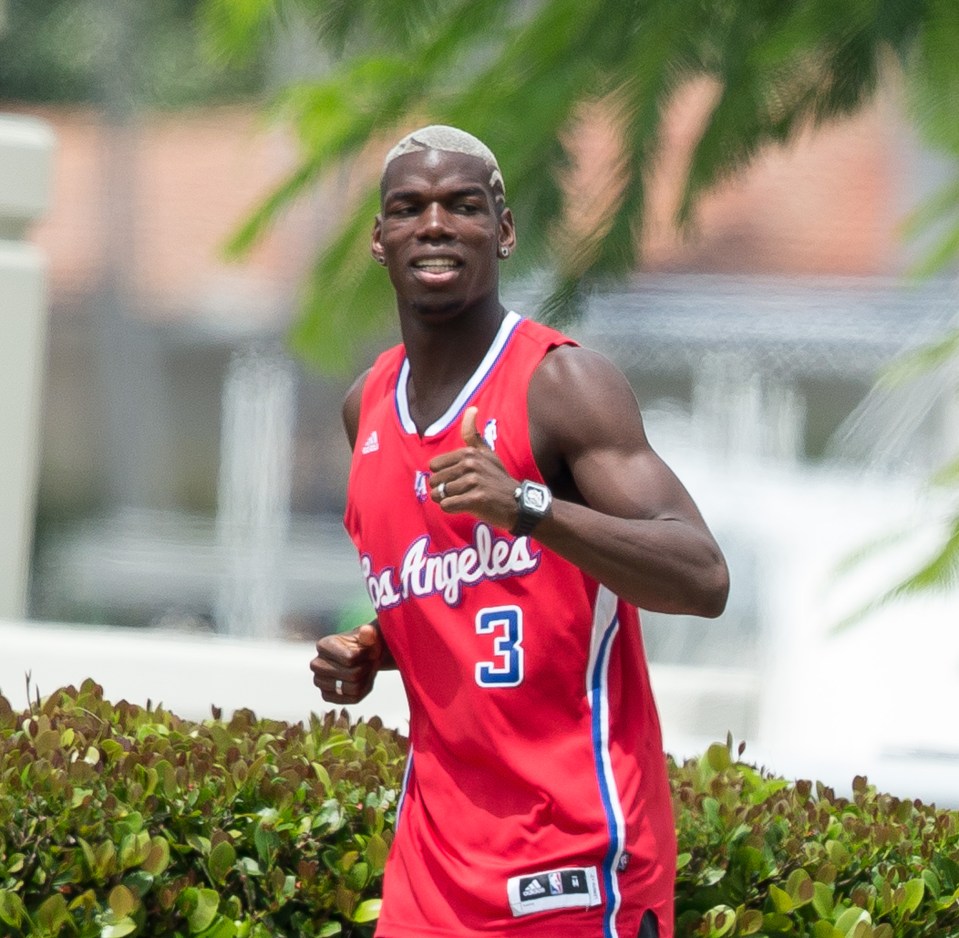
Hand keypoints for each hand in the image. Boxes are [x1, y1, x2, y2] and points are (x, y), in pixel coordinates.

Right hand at [310, 622, 383, 703]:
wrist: (361, 657)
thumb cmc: (364, 644)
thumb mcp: (369, 636)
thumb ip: (369, 634)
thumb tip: (366, 631)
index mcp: (324, 645)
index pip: (350, 658)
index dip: (366, 655)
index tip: (368, 651)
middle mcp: (316, 664)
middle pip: (353, 675)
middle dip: (366, 669)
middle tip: (369, 662)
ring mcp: (319, 681)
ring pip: (353, 688)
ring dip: (366, 680)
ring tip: (365, 671)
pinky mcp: (326, 695)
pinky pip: (351, 699)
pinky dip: (362, 691)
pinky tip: (362, 681)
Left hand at [428, 406, 518, 530]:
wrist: (517, 502)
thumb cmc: (497, 478)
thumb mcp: (486, 453)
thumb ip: (473, 434)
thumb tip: (472, 408)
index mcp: (469, 453)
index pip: (433, 466)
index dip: (442, 475)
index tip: (456, 479)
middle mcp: (471, 464)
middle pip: (435, 480)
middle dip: (442, 490)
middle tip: (459, 492)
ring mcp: (474, 482)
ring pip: (440, 494)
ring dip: (446, 500)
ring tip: (462, 499)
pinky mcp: (477, 499)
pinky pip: (447, 505)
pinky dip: (451, 509)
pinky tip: (464, 507)